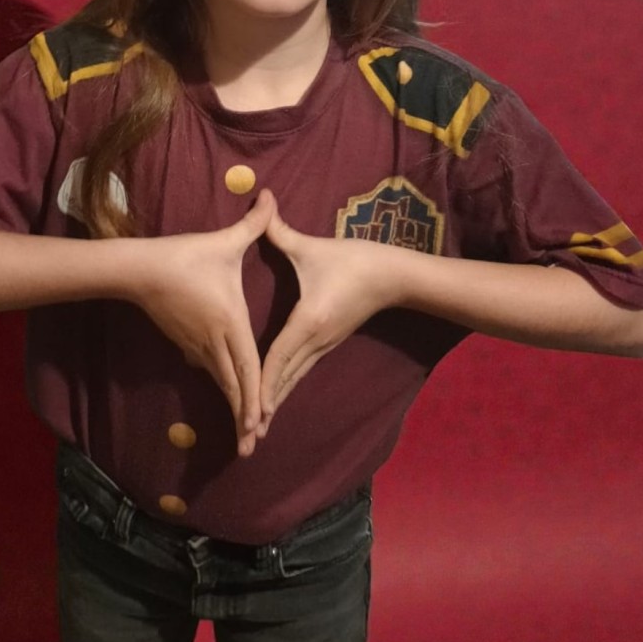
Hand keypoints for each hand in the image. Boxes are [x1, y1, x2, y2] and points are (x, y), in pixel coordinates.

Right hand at [127, 188, 276, 456]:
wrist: (137, 270)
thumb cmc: (183, 257)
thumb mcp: (223, 242)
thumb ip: (253, 224)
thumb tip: (270, 196)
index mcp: (229, 323)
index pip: (248, 366)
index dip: (257, 395)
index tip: (262, 422)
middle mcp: (214, 341)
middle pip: (233, 385)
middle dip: (244, 417)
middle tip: (252, 446)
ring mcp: (196, 344)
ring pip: (220, 380)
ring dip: (232, 406)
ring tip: (243, 433)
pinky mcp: (184, 341)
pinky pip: (207, 368)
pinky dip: (220, 386)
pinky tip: (225, 394)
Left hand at [260, 208, 397, 423]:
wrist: (395, 276)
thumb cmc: (355, 261)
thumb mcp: (314, 248)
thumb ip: (282, 233)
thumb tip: (261, 206)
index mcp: (309, 322)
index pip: (279, 357)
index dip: (261, 382)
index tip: (248, 407)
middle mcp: (315, 341)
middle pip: (284, 379)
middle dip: (265, 406)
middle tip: (247, 435)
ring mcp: (323, 345)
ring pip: (293, 379)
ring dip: (274, 402)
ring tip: (257, 428)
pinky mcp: (327, 342)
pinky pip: (300, 370)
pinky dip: (284, 386)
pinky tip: (273, 398)